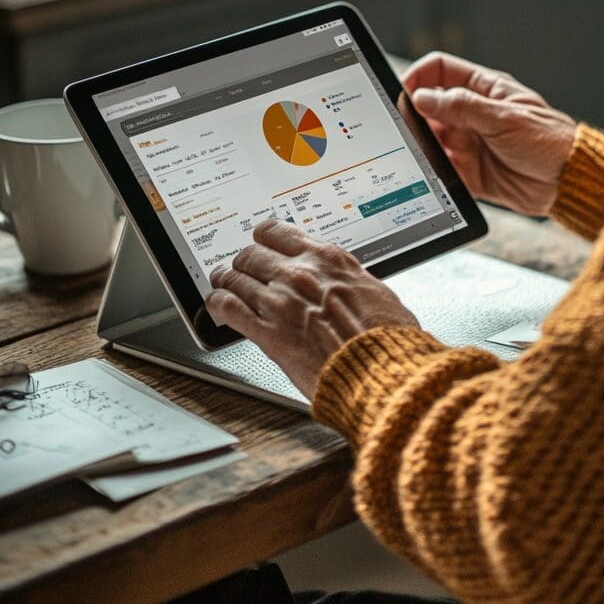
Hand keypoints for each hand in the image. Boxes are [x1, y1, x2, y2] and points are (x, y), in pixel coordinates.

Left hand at [205, 219, 419, 399]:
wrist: (382, 370)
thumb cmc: (387, 337)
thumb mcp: (376, 293)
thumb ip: (349, 283)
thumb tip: (347, 287)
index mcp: (328, 260)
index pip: (280, 232)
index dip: (265, 238)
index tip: (262, 242)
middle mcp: (300, 274)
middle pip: (252, 254)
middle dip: (244, 261)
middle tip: (241, 267)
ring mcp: (280, 302)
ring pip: (235, 277)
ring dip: (226, 280)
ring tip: (222, 284)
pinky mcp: (268, 334)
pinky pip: (229, 308)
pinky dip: (217, 305)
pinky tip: (215, 307)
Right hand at [403, 51, 576, 214]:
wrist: (568, 184)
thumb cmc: (550, 141)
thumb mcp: (504, 118)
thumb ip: (461, 107)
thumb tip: (422, 97)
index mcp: (483, 90)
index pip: (440, 71)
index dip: (418, 76)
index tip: (403, 91)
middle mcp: (472, 115)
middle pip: (428, 107)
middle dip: (414, 116)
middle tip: (406, 127)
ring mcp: (468, 143)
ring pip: (430, 140)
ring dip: (423, 146)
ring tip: (423, 152)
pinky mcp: (468, 172)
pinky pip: (441, 170)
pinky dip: (434, 173)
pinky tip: (436, 174)